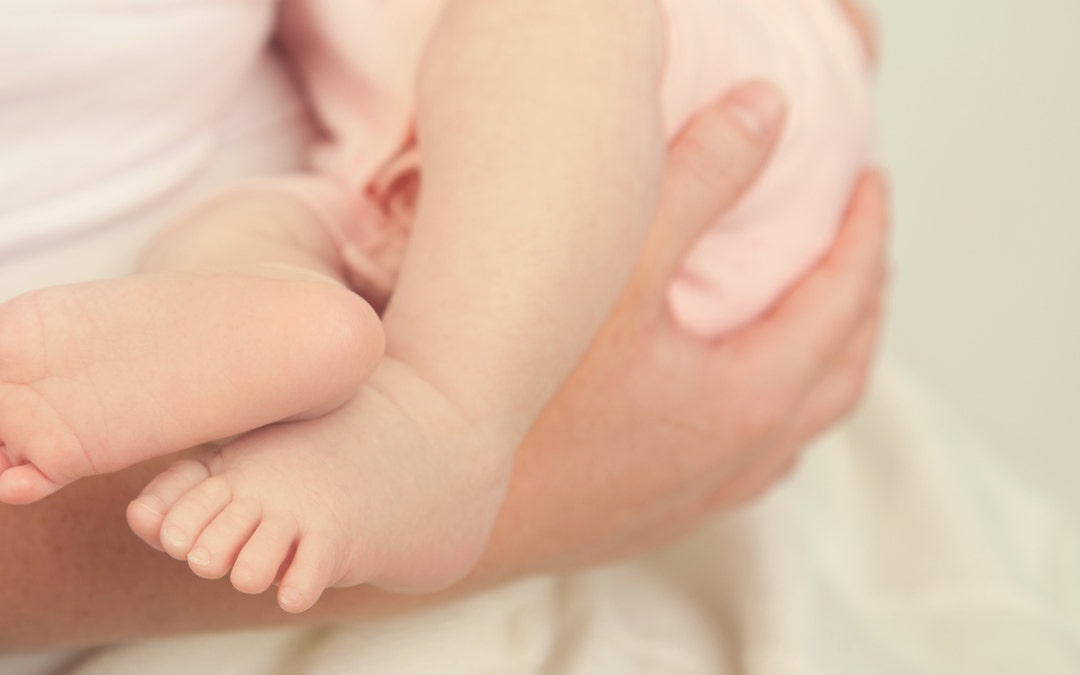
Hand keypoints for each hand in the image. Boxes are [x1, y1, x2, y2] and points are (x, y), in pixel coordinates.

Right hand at [470, 81, 889, 580]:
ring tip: (815, 319)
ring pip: (800, 427)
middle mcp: (740, 460)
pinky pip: (754, 464)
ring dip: (824, 364)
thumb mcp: (615, 267)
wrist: (444, 503)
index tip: (869, 188)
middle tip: (858, 245)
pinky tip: (737, 402)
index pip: (842, 304)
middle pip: (841, 371)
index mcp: (749, 398)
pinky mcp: (658, 518)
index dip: (865, 236)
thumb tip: (765, 113)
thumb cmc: (524, 401)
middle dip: (862, 301)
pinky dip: (775, 416)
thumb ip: (698, 182)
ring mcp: (701, 498)